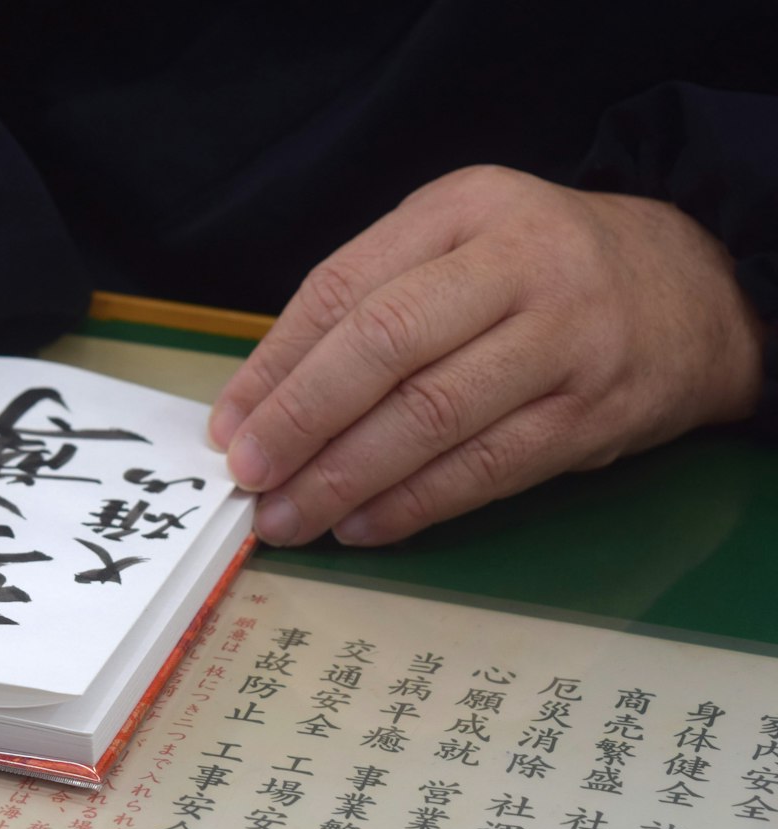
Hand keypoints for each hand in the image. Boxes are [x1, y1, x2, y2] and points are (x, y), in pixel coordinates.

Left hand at [208, 165, 765, 546]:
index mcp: (464, 208)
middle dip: (301, 420)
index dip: (276, 364)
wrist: (694, 289)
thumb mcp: (457, 241)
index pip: (345, 288)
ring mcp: (564, 342)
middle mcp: (518, 266)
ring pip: (432, 418)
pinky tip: (361, 526)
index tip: (228, 425)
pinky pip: (485, 471)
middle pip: (385, 346)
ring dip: (345, 479)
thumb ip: (366, 299)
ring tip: (288, 518)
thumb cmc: (540, 270)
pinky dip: (413, 506)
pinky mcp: (591, 415)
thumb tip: (261, 401)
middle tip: (248, 477)